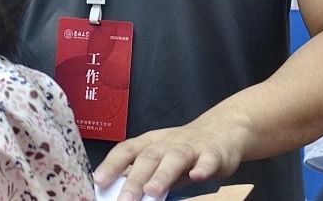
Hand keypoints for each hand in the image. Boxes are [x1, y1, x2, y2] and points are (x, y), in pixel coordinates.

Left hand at [92, 114, 247, 200]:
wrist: (223, 130)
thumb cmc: (185, 149)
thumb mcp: (161, 159)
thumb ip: (142, 173)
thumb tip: (116, 190)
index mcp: (151, 143)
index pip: (127, 150)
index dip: (111, 164)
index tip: (99, 181)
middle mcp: (168, 143)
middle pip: (148, 158)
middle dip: (135, 179)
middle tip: (124, 199)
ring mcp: (191, 147)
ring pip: (175, 158)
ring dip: (162, 174)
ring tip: (152, 191)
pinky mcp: (213, 153)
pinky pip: (207, 160)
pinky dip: (202, 168)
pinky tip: (198, 176)